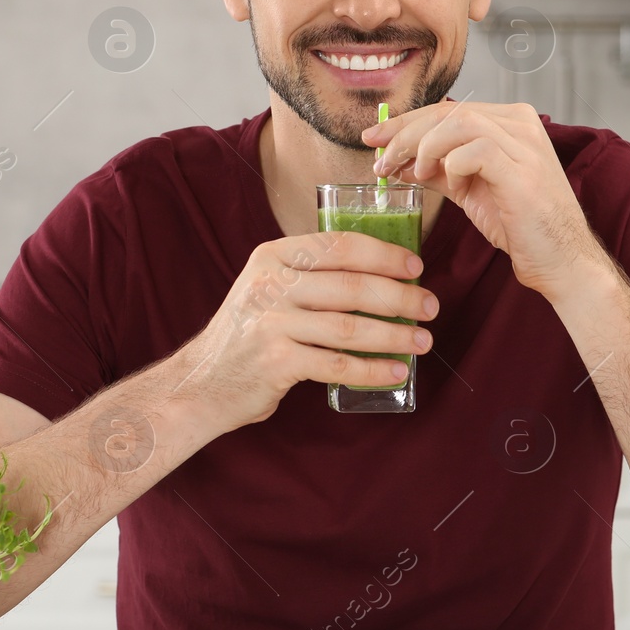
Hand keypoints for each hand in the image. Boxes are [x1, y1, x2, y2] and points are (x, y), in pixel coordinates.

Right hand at [169, 232, 437, 431]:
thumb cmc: (247, 336)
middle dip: (400, 296)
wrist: (200, 383)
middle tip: (429, 307)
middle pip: (351, 286)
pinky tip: (395, 371)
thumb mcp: (268, 289)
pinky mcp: (277, 362)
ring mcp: (271, 323)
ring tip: (421, 341)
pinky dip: (372, 369)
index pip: (338, 246)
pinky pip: (338, 364)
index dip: (383, 254)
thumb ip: (310, 276)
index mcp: (272, 257)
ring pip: (349, 326)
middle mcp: (270, 284)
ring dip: (394, 335)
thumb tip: (381, 275)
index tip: (415, 266)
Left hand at [364, 101, 607, 300]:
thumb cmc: (520, 226)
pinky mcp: (524, 170)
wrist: (560, 261)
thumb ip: (439, 170)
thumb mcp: (470, 189)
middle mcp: (521, 124)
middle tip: (379, 159)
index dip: (406, 122)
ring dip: (423, 147)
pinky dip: (453, 166)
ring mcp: (526, 144)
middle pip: (448, 111)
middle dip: (404, 133)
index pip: (447, 109)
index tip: (374, 139)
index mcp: (510, 122)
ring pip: (459, 123)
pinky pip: (475, 150)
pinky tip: (452, 186)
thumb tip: (399, 161)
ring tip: (411, 174)